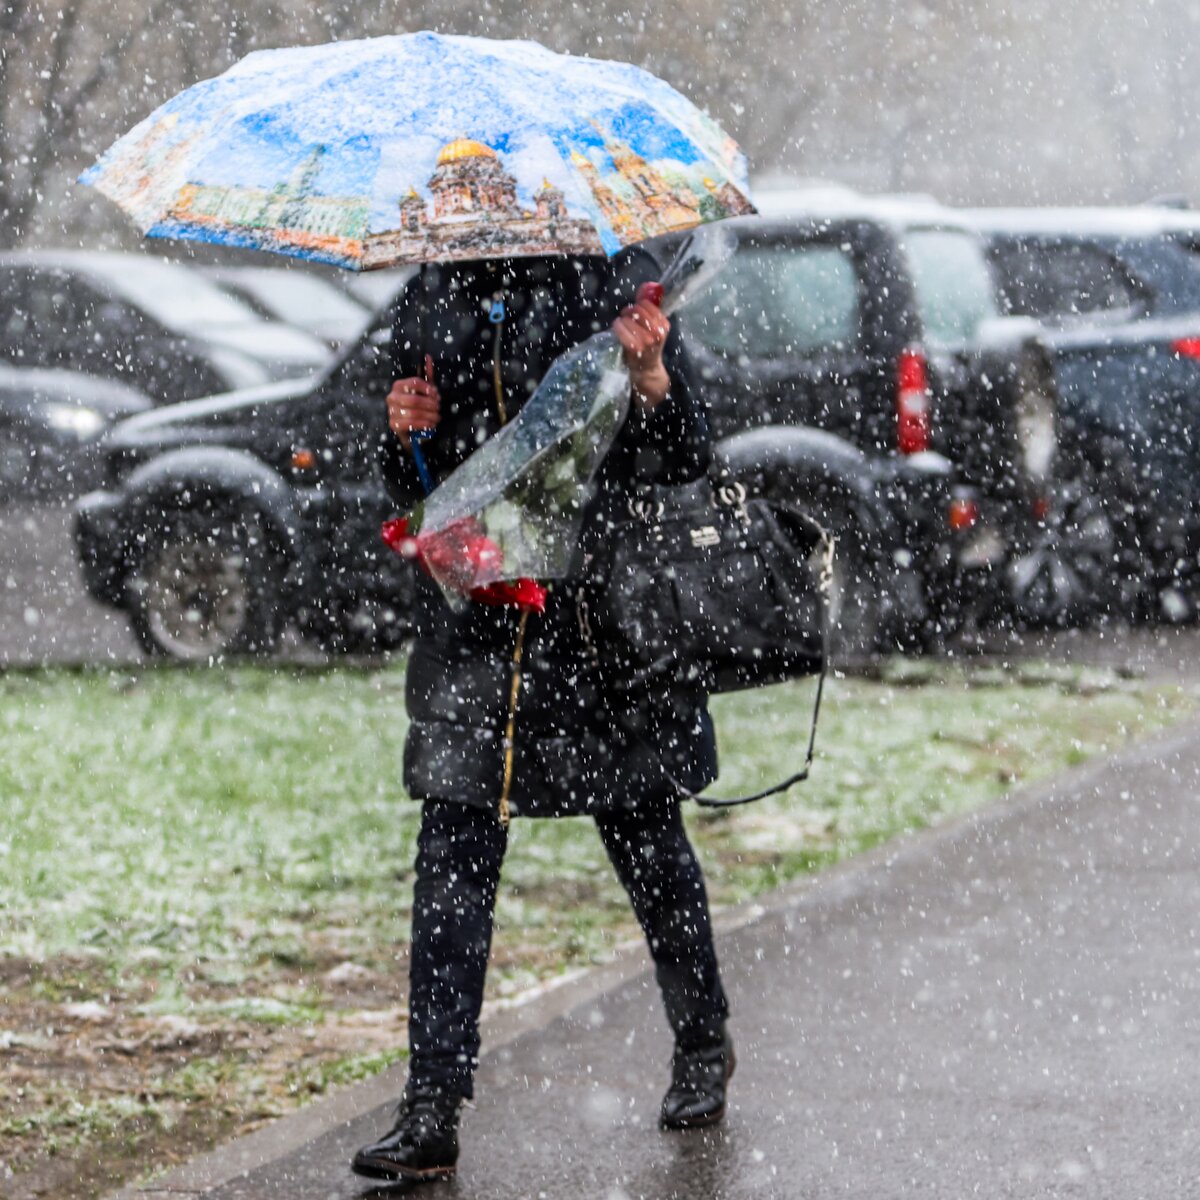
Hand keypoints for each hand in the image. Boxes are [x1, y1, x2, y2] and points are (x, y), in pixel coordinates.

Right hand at [387, 355, 439, 448]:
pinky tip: (430, 424)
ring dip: (429, 416)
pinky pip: (410, 424)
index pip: (414, 382)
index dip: (428, 389)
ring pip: (414, 412)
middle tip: (438, 407)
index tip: (436, 395)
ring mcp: (391, 411)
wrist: (412, 428)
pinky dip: (424, 424)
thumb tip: (428, 357)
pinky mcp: (394, 424)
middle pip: (415, 399)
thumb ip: (426, 375)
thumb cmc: (419, 407)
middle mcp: (392, 397)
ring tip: (436, 417)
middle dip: (430, 404)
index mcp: (398, 386)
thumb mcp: (424, 390)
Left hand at [612, 296, 670, 410]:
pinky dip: (617, 326)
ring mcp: (646, 341)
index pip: (648, 304)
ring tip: (622, 324)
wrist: (646, 369)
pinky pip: (621, 328)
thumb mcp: (654, 326)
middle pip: (638, 310)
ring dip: (622, 319)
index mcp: (664, 325)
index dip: (639, 304)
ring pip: (629, 318)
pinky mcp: (634, 347)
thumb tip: (647, 286)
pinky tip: (618, 328)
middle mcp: (657, 332)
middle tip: (626, 315)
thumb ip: (650, 306)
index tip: (636, 310)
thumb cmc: (648, 346)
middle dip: (629, 310)